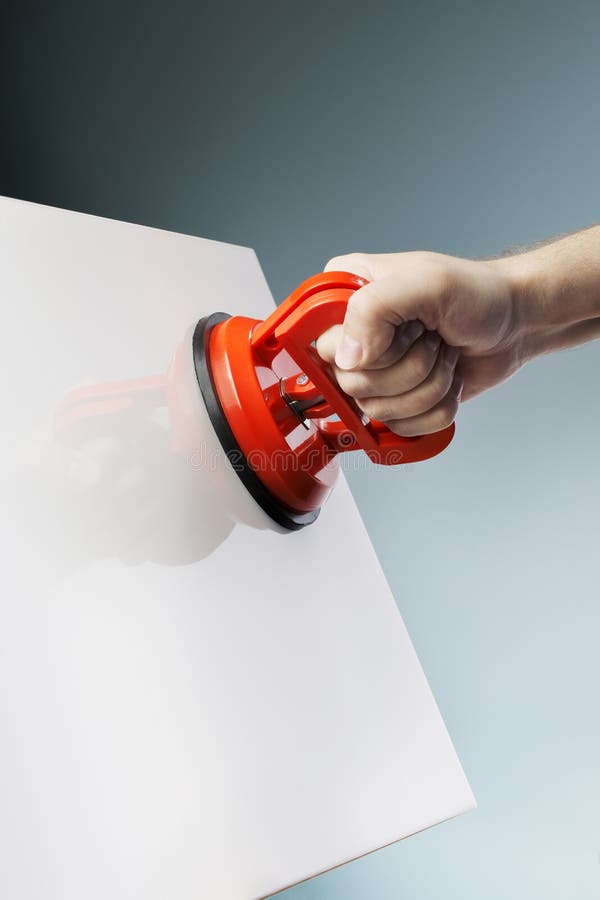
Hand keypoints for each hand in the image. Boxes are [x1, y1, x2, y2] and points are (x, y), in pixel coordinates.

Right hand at [316, 251, 522, 435]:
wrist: (515, 323)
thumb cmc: (477, 293)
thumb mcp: (426, 283)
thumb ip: (373, 309)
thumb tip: (346, 358)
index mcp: (345, 294)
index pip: (322, 343)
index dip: (364, 349)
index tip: (403, 330)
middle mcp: (351, 335)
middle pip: (352, 384)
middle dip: (407, 369)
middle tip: (431, 339)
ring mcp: (373, 371)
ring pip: (377, 410)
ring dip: (427, 387)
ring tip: (443, 355)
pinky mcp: (396, 400)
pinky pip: (400, 427)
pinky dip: (435, 409)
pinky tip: (446, 379)